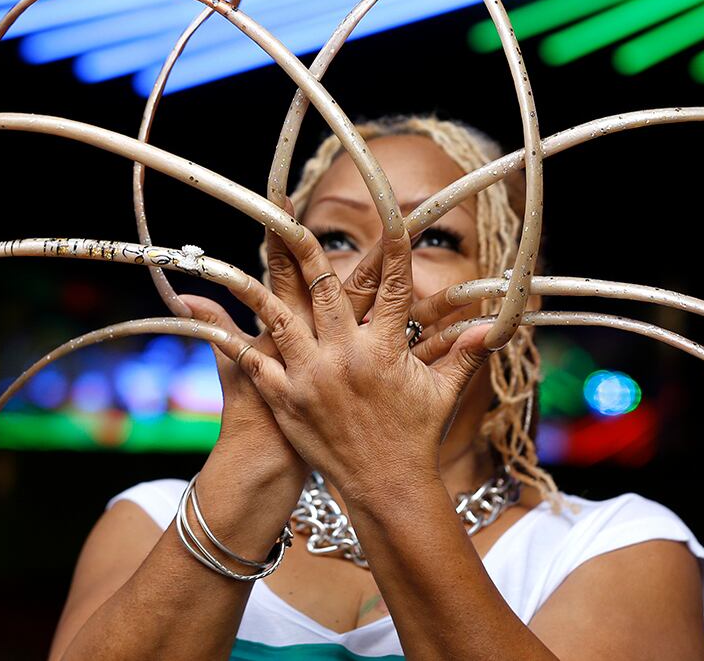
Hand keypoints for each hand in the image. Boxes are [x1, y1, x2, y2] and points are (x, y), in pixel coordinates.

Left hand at [233, 227, 493, 506]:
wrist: (387, 488)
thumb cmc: (416, 438)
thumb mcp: (443, 392)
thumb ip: (466, 353)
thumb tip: (495, 327)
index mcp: (386, 349)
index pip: (393, 287)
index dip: (395, 249)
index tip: (392, 216)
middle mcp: (346, 356)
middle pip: (324, 288)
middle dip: (305, 247)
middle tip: (287, 214)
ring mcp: (313, 378)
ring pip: (279, 318)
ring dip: (257, 285)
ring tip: (233, 258)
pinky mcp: (288, 400)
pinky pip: (255, 362)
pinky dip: (232, 340)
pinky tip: (208, 317)